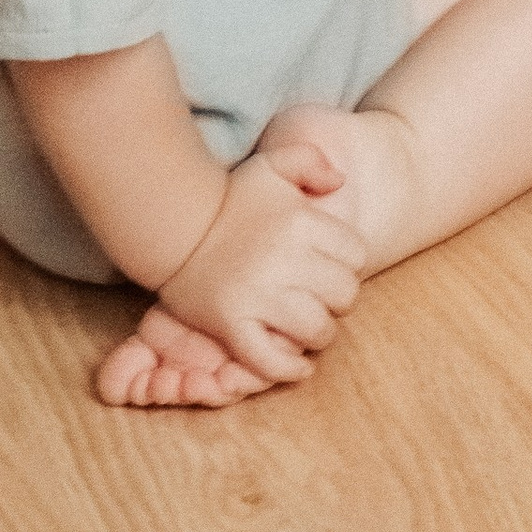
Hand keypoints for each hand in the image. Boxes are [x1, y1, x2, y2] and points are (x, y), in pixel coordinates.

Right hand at [156, 138, 366, 385]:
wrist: (175, 226)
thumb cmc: (230, 198)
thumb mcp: (273, 164)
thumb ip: (312, 161)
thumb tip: (340, 182)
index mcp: (300, 223)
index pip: (356, 255)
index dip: (348, 263)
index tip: (331, 266)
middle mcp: (284, 260)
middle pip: (344, 294)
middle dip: (339, 299)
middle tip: (321, 298)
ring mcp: (258, 295)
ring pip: (317, 330)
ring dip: (320, 333)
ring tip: (308, 327)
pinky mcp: (231, 324)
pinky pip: (272, 360)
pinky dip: (291, 370)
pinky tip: (299, 367)